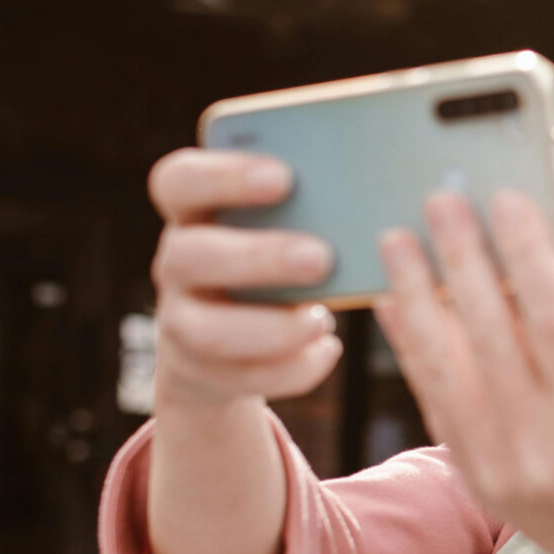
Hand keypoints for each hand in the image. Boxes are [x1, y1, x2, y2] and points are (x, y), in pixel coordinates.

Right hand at [145, 148, 342, 412]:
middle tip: (321, 258)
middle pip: (190, 255)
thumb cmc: (274, 255)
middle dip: (258, 257)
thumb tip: (376, 184)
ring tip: (322, 320)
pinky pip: (240, 377)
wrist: (232, 338)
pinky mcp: (200, 371)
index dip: (224, 176)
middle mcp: (177, 262)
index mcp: (193, 209)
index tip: (285, 178)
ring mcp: (180, 320)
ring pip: (207, 331)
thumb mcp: (282, 224)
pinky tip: (328, 350)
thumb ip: (311, 203)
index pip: (179, 180)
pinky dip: (290, 369)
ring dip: (271, 328)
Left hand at [371, 189, 553, 553]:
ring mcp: (502, 469)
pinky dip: (412, 346)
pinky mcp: (475, 479)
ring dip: (416, 294)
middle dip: (462, 258)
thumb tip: (550, 256)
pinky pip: (432, 398)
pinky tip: (397, 302)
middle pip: (490, 333)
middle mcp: (547, 447)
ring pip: (446, 364)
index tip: (505, 199)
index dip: (524, 253)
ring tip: (397, 238)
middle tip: (441, 200)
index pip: (551, 318)